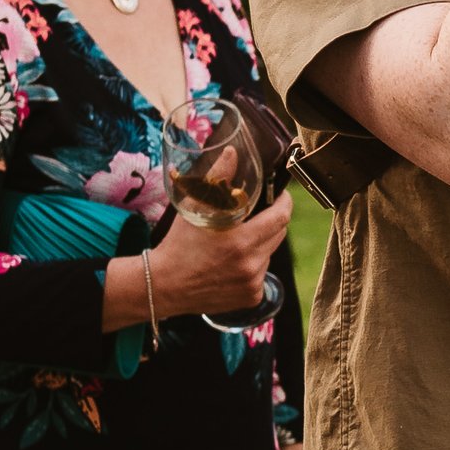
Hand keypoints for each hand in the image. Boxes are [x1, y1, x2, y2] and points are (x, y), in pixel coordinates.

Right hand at [147, 190, 292, 320]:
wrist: (165, 285)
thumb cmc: (179, 244)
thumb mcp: (195, 207)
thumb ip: (217, 178)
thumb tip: (231, 152)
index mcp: (241, 241)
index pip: (281, 217)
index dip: (284, 202)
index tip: (280, 196)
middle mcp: (251, 264)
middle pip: (279, 234)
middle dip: (272, 221)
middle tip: (255, 215)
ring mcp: (252, 283)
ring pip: (269, 253)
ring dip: (260, 244)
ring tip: (236, 242)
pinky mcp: (251, 297)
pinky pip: (262, 274)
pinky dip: (253, 265)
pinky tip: (232, 263)